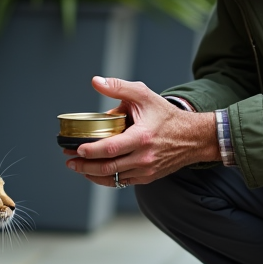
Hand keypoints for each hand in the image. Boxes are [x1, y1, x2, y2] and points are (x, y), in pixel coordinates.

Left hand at [63, 76, 219, 187]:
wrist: (193, 138)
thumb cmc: (167, 116)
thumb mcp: (144, 96)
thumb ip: (119, 88)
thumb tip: (96, 82)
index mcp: (142, 137)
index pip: (111, 148)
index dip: (92, 151)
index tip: (77, 148)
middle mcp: (144, 157)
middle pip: (108, 167)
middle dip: (85, 165)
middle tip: (70, 160)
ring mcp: (146, 170)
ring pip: (113, 177)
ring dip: (92, 174)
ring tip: (77, 166)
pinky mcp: (147, 177)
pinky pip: (122, 181)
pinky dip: (106, 179)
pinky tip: (94, 173)